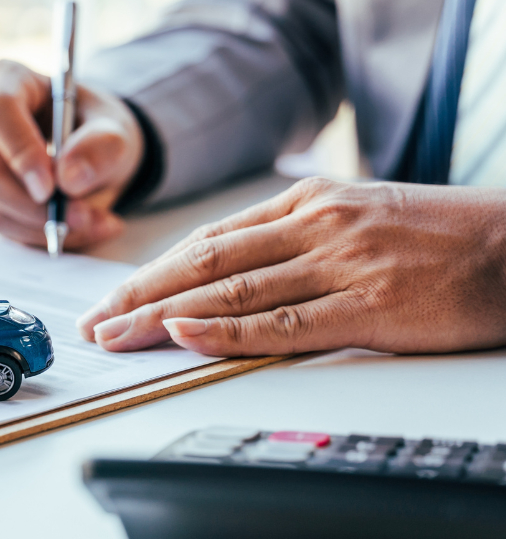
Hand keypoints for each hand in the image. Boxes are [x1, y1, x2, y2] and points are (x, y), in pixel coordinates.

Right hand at [0, 60, 143, 249]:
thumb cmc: (98, 129)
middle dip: (33, 205)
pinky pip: (4, 226)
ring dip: (45, 226)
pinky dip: (43, 236)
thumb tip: (69, 178)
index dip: (19, 152)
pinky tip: (79, 229)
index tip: (50, 187)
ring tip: (95, 223)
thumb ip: (100, 146)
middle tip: (81, 216)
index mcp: (8, 81)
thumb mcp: (115, 130)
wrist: (92, 153)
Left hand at [76, 177, 505, 355]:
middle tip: (95, 322)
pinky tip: (182, 335)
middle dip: (140, 294)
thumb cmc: (443, 237)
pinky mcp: (369, 305)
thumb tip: (238, 271)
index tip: (115, 296)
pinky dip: (224, 329)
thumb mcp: (359, 217)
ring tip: (117, 336)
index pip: (209, 239)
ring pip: (229, 290)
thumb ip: (298, 239)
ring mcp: (339, 263)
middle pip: (203, 262)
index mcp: (308, 203)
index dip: (154, 270)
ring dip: (163, 315)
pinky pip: (281, 322)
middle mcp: (314, 226)